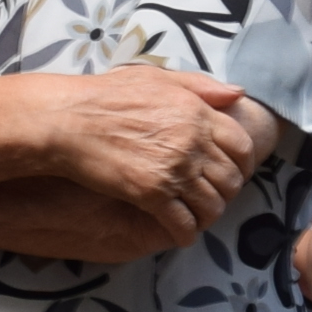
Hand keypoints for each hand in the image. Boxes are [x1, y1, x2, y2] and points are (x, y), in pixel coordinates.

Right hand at [43, 68, 263, 238]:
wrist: (68, 121)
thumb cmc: (106, 96)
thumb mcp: (157, 78)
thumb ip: (201, 86)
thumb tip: (239, 94)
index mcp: (197, 112)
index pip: (241, 145)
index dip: (243, 163)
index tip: (235, 172)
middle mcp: (192, 142)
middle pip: (231, 178)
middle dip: (227, 192)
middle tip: (213, 196)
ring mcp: (174, 170)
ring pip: (212, 205)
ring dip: (208, 215)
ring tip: (197, 215)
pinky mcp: (152, 194)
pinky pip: (184, 224)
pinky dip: (185, 233)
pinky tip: (180, 232)